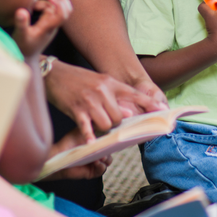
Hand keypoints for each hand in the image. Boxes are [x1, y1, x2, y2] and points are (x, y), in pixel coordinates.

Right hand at [13, 0, 72, 58]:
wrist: (26, 57)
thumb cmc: (23, 47)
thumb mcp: (20, 35)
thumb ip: (22, 23)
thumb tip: (21, 11)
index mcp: (49, 27)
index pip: (62, 13)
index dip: (58, 2)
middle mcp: (53, 24)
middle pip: (66, 9)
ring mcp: (52, 23)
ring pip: (61, 9)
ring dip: (53, 1)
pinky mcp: (48, 22)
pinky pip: (55, 11)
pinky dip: (51, 4)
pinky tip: (40, 3)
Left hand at [44, 127, 112, 180]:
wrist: (59, 156)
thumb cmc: (70, 142)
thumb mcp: (83, 131)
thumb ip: (94, 129)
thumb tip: (106, 123)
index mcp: (98, 141)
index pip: (110, 139)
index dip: (114, 138)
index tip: (116, 136)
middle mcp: (98, 151)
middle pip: (111, 150)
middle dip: (110, 148)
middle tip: (108, 147)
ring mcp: (96, 161)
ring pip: (108, 160)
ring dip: (105, 158)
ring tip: (100, 156)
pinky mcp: (93, 171)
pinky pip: (102, 170)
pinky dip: (100, 167)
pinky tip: (96, 163)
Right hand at [45, 61, 164, 141]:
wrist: (54, 73)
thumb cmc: (78, 80)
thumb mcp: (99, 83)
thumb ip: (114, 97)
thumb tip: (129, 115)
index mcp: (110, 83)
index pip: (134, 94)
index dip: (149, 104)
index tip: (162, 110)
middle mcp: (103, 90)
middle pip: (120, 117)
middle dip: (116, 125)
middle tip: (108, 123)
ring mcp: (90, 100)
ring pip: (107, 124)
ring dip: (103, 130)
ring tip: (96, 126)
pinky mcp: (76, 109)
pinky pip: (88, 128)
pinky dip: (90, 137)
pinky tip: (90, 143)